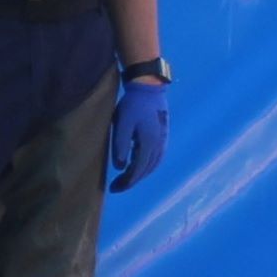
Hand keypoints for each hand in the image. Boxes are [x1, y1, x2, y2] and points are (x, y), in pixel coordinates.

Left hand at [107, 72, 170, 192]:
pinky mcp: (162, 135)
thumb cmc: (132, 105)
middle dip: (132, 180)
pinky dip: (147, 165)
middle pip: (146, 170)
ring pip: (153, 164)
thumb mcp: (122, 124)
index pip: (138, 170)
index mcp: (149, 144)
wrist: (149, 87)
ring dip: (140, 174)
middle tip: (117, 186)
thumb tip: (121, 167)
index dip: (126, 182)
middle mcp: (159, 145)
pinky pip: (156, 157)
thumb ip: (120, 146)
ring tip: (127, 178)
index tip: (114, 189)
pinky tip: (138, 164)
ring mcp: (163, 140)